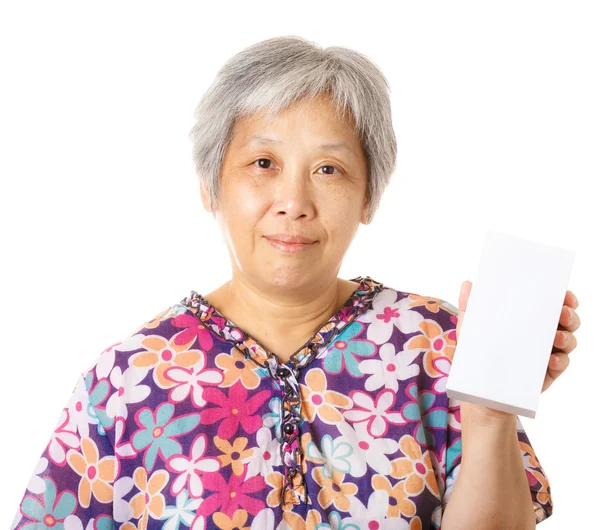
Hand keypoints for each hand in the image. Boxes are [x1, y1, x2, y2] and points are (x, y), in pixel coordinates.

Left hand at [455, 280, 579, 421]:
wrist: (480, 395)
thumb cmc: (477, 358)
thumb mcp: (471, 332)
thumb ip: (470, 308)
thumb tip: (467, 283)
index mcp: (527, 320)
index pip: (549, 304)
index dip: (561, 297)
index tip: (563, 293)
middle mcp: (541, 335)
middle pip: (566, 320)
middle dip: (568, 313)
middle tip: (562, 312)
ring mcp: (547, 354)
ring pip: (568, 340)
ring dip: (566, 336)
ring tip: (555, 337)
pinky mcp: (548, 374)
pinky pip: (561, 364)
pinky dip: (559, 360)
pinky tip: (550, 360)